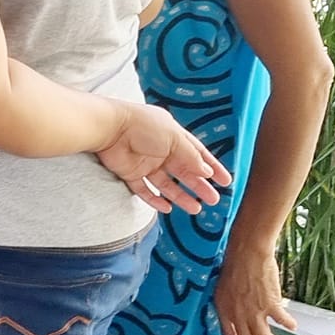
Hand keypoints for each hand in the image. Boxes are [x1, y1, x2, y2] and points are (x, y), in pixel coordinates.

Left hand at [96, 102, 231, 213]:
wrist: (109, 128)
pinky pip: (144, 190)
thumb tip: (207, 171)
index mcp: (173, 137)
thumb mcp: (174, 138)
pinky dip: (155, 199)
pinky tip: (167, 208)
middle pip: (184, 172)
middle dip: (199, 186)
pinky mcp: (129, 173)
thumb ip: (191, 156)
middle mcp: (160, 151)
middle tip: (213, 199)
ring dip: (181, 196)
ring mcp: (145, 163)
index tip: (225, 181)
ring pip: (166, 184)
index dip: (212, 167)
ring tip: (196, 208)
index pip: (198, 153)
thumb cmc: (142, 126)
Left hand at [214, 247, 297, 334]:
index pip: (229, 333)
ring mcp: (255, 311)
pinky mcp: (271, 305)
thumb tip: (237, 312)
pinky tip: (293, 326)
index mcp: (224, 309)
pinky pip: (283, 321)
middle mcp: (238, 314)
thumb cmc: (233, 265)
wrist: (247, 254)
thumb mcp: (223, 287)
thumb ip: (229, 303)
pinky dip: (289, 325)